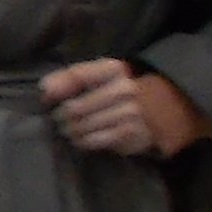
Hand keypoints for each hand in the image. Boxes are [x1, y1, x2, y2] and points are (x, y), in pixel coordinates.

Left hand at [40, 57, 206, 156]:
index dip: (56, 89)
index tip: (47, 98)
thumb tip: (43, 89)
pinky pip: (95, 141)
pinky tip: (82, 138)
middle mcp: (124, 90)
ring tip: (70, 130)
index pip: (77, 76)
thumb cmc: (123, 89)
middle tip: (60, 120)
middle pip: (74, 108)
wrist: (168, 106)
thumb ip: (72, 77)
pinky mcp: (132, 136)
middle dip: (61, 117)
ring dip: (70, 131)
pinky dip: (83, 141)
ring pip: (82, 127)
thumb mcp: (103, 75)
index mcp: (114, 70)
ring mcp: (130, 115)